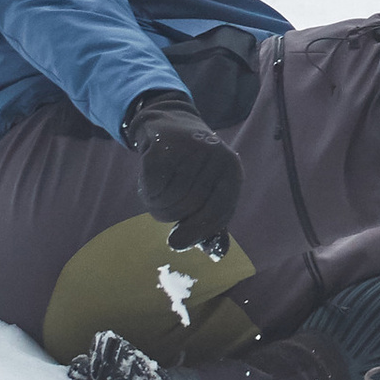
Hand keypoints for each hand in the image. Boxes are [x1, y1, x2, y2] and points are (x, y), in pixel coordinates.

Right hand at [122, 93, 242, 255]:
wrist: (170, 126)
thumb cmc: (193, 168)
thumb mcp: (210, 192)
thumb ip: (212, 222)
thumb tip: (217, 254)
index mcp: (232, 171)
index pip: (219, 212)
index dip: (199, 230)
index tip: (178, 242)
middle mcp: (216, 157)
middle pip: (190, 207)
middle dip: (172, 217)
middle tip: (163, 209)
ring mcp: (191, 149)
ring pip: (170, 199)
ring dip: (157, 205)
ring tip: (158, 193)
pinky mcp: (164, 145)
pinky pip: (152, 186)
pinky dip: (146, 192)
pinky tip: (149, 182)